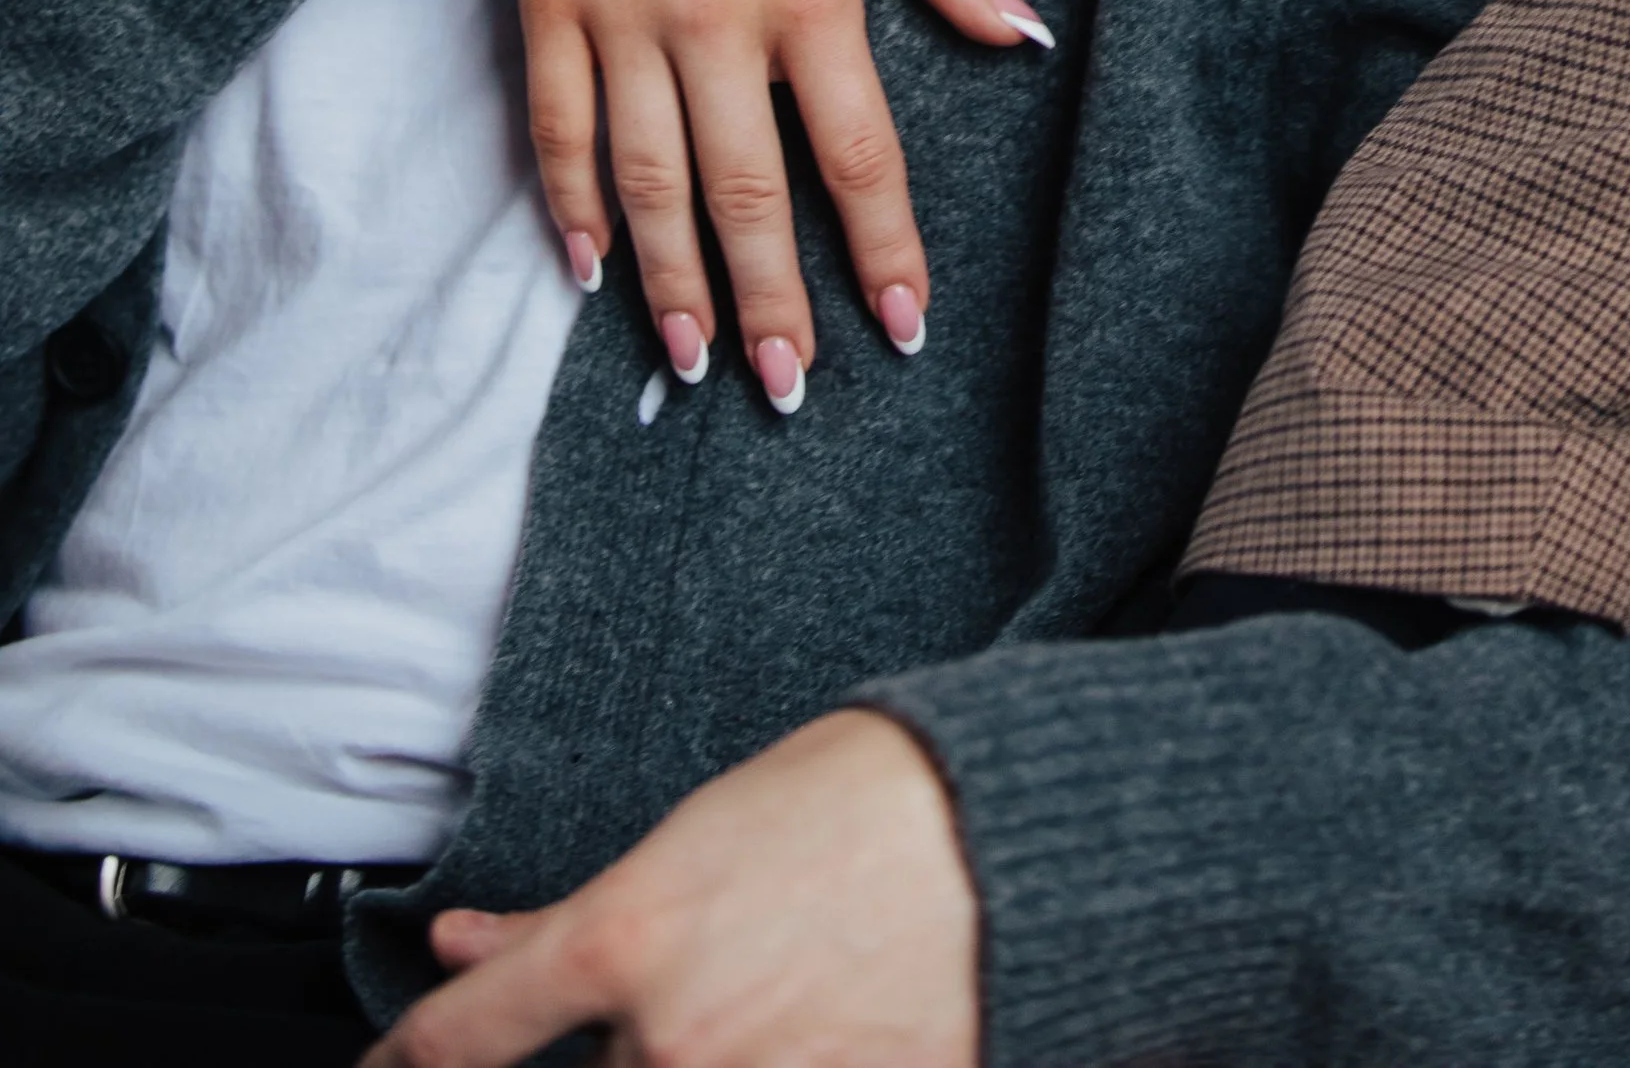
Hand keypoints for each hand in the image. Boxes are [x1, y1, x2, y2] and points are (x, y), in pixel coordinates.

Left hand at [364, 710, 978, 1067]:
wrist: (1016, 835)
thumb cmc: (862, 799)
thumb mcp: (695, 835)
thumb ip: (568, 917)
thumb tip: (462, 948)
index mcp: (628, 941)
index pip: (459, 1041)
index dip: (401, 1065)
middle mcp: (670, 1044)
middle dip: (625, 1045)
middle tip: (710, 977)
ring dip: (697, 1053)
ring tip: (779, 990)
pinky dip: (769, 1060)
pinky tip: (812, 1022)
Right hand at [521, 0, 1053, 392]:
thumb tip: (1026, 37)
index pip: (855, 148)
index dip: (883, 246)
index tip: (905, 326)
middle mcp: (712, 16)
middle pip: (749, 190)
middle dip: (773, 301)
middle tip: (790, 385)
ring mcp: (621, 16)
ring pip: (649, 180)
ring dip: (676, 279)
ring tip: (695, 358)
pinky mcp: (548, 5)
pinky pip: (557, 129)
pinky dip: (571, 206)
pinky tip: (593, 270)